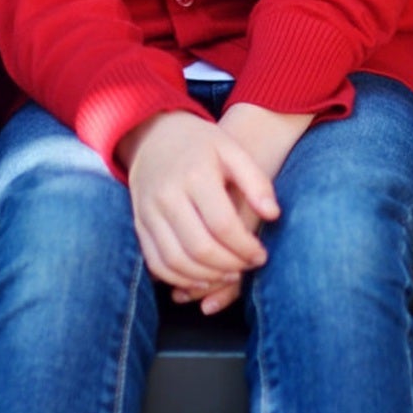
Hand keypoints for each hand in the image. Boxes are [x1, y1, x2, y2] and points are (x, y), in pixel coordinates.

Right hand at [121, 110, 279, 292]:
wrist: (154, 134)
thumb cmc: (201, 144)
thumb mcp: (232, 150)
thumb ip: (256, 181)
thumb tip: (273, 215)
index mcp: (195, 174)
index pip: (222, 224)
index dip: (245, 247)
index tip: (261, 254)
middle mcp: (167, 196)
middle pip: (199, 247)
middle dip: (229, 265)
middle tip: (248, 266)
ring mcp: (148, 212)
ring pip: (176, 261)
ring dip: (206, 276)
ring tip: (230, 274)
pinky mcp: (139, 225)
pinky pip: (156, 263)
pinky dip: (179, 278)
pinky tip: (203, 277)